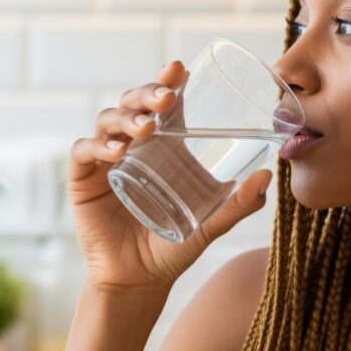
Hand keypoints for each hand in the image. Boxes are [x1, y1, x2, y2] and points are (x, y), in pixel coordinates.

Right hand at [69, 60, 273, 295]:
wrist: (138, 281)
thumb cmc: (173, 247)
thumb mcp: (211, 224)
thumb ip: (238, 204)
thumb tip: (268, 176)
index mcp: (163, 146)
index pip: (163, 104)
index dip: (169, 82)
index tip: (181, 69)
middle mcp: (132, 145)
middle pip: (135, 104)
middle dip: (148, 93)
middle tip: (167, 98)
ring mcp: (105, 160)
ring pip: (109, 121)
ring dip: (127, 117)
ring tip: (147, 128)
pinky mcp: (83, 179)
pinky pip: (84, 151)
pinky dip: (99, 146)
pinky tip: (117, 152)